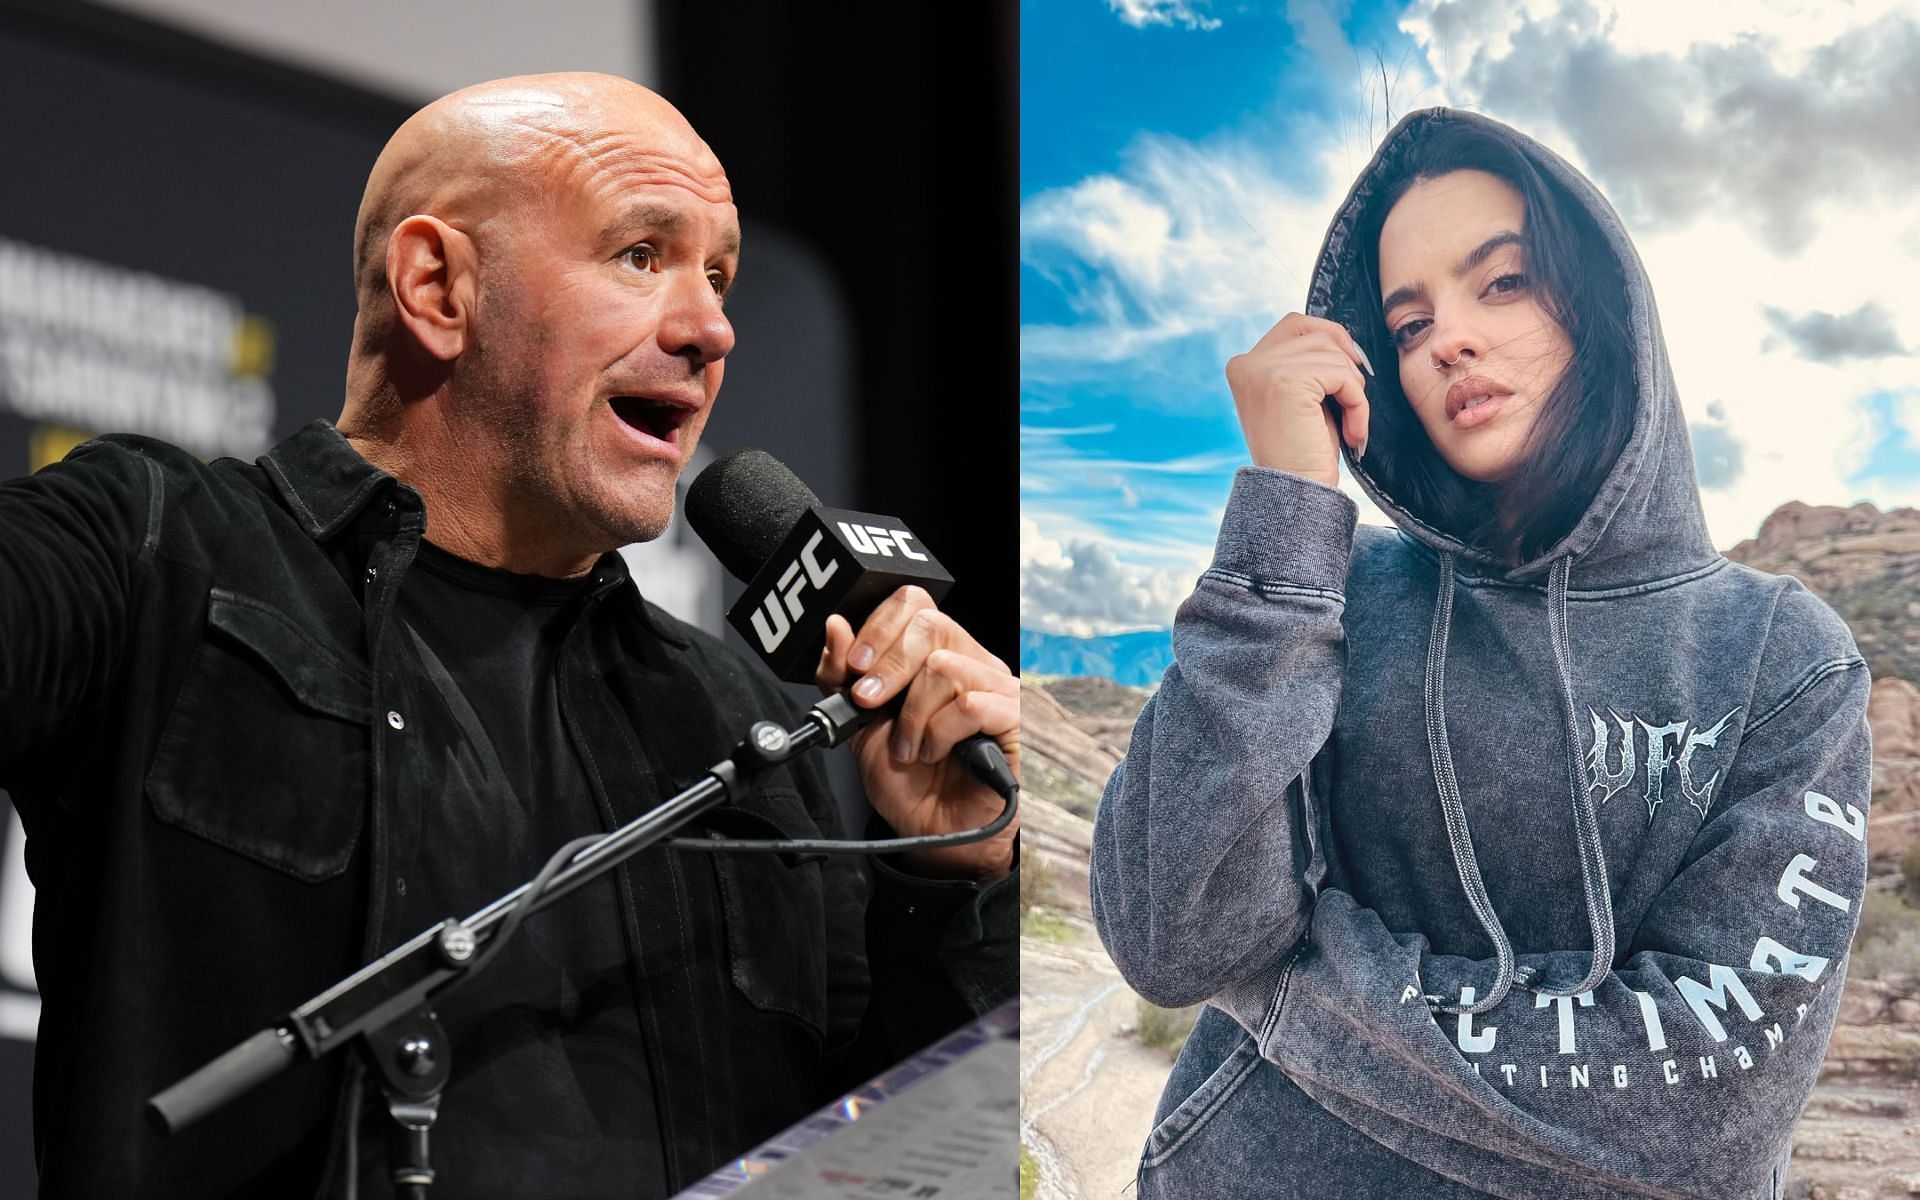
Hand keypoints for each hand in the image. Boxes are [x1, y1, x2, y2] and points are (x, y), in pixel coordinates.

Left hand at [815, 586, 1019, 881]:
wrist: (931, 832)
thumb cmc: (904, 778)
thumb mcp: (857, 724)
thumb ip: (841, 677)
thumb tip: (835, 627)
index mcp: (932, 653)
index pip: (914, 604)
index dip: (878, 628)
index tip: (854, 669)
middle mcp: (968, 660)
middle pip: (930, 624)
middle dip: (888, 667)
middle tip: (870, 704)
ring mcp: (995, 687)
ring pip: (944, 667)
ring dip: (913, 715)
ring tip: (908, 747)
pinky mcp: (1015, 718)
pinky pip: (972, 705)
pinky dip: (940, 733)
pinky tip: (934, 753)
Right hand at [1225, 312, 1372, 487]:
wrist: (1296, 493)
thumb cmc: (1302, 452)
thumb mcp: (1300, 398)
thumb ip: (1306, 363)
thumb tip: (1342, 337)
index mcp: (1244, 366)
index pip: (1295, 325)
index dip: (1330, 341)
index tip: (1349, 375)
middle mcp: (1248, 363)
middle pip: (1316, 332)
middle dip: (1345, 360)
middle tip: (1355, 399)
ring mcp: (1264, 369)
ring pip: (1334, 353)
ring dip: (1354, 389)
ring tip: (1352, 424)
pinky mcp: (1287, 379)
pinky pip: (1343, 374)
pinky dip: (1358, 403)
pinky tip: (1353, 433)